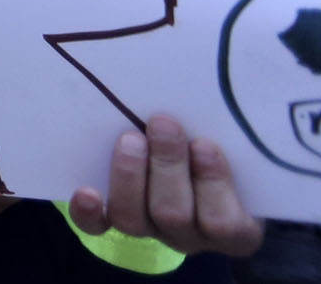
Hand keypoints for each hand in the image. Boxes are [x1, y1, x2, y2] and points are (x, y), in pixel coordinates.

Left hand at [68, 116, 262, 258]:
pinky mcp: (114, 222)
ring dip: (130, 176)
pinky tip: (85, 192)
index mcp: (231, 226)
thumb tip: (231, 84)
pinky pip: (98, 227)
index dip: (214, 186)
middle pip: (174, 216)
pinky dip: (89, 213)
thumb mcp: (234, 145)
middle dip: (167, 166)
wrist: (188, 158)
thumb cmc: (222, 146)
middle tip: (163, 123)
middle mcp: (188, 235)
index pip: (227, 225)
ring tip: (131, 138)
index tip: (205, 145)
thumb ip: (228, 128)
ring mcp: (150, 230)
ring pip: (134, 220)